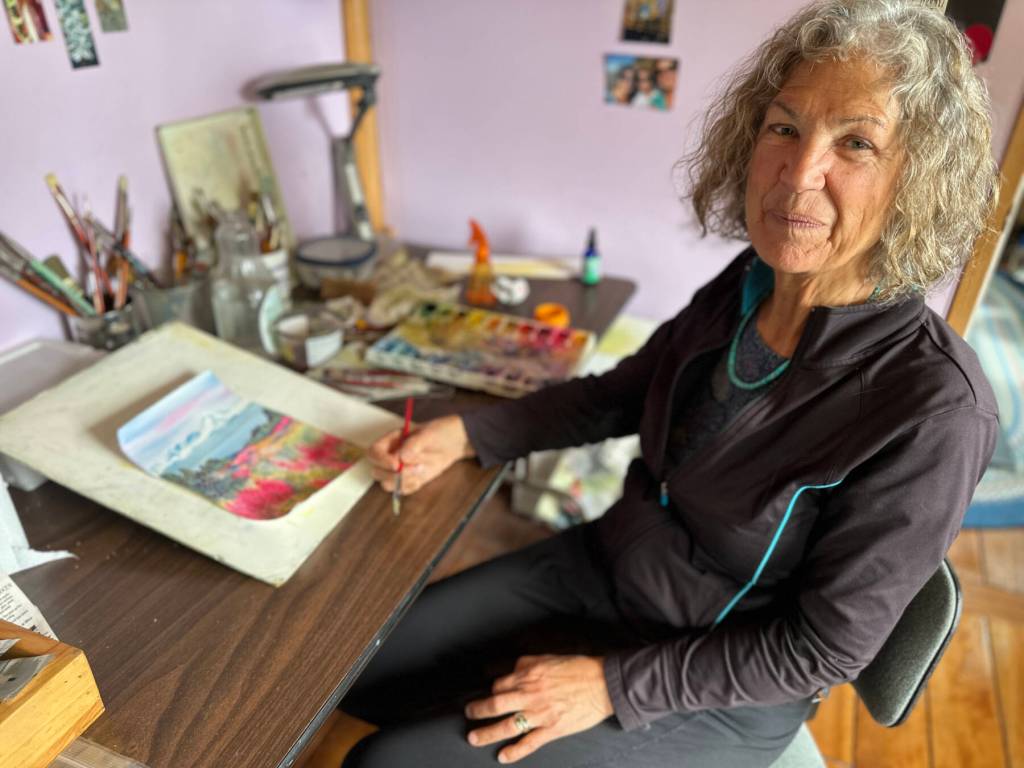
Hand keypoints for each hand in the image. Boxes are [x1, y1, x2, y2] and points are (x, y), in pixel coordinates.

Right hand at [368, 414, 474, 494]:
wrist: (452, 442)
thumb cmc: (438, 433)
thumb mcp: (428, 433)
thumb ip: (414, 443)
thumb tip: (402, 457)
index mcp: (390, 440)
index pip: (373, 452)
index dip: (381, 461)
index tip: (396, 465)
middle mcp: (390, 456)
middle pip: (376, 472)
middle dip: (394, 474)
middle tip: (416, 468)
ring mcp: (397, 470)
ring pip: (387, 484)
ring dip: (403, 481)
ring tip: (422, 469)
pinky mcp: (408, 480)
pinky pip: (402, 490)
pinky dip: (411, 486)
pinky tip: (422, 476)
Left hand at [464, 655, 613, 763]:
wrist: (602, 683)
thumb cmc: (578, 668)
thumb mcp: (548, 658)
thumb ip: (527, 664)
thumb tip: (512, 669)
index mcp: (528, 675)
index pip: (500, 685)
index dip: (492, 690)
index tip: (489, 695)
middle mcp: (529, 695)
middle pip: (495, 705)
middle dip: (477, 711)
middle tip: (469, 714)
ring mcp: (539, 715)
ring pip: (506, 726)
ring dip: (486, 734)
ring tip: (474, 738)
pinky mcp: (552, 730)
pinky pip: (528, 743)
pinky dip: (514, 752)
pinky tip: (503, 756)